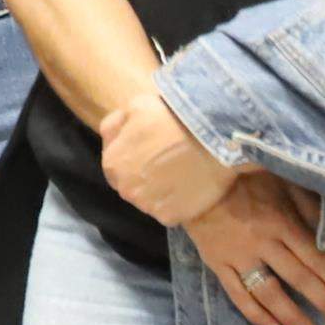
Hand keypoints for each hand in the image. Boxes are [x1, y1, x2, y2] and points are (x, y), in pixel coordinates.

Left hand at [99, 94, 240, 226]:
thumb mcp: (136, 107)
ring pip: (150, 202)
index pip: (116, 168)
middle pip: (131, 187)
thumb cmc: (173, 118)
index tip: (152, 154)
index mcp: (113, 164)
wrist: (214, 139)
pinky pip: (170, 213)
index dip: (134, 161)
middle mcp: (125, 189)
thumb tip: (110, 138)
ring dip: (160, 192)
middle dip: (145, 178)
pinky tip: (190, 188)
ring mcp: (148, 206)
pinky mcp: (171, 217)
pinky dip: (178, 205)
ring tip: (181, 176)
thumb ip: (116, 125)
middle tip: (168, 165)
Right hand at [185, 172, 324, 324]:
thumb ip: (307, 207)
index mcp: (281, 222)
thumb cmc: (242, 178)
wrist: (191, 178)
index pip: (316, 257)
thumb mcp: (281, 182)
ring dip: (293, 317)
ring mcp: (237, 256)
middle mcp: (262, 243)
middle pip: (299, 278)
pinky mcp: (216, 263)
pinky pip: (237, 294)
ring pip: (269, 292)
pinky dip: (255, 314)